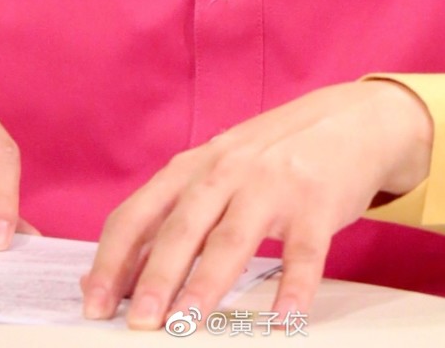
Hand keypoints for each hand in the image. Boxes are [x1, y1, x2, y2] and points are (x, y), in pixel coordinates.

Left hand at [82, 79, 432, 329]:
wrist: (350, 120)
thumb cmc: (274, 155)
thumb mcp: (218, 172)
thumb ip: (174, 215)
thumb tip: (120, 274)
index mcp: (194, 166)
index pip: (139, 213)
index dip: (112, 259)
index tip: (94, 302)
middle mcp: (227, 170)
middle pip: (182, 227)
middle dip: (154, 277)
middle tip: (138, 322)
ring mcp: (273, 184)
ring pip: (233, 238)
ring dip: (206, 284)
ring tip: (186, 324)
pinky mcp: (317, 203)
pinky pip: (303, 252)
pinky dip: (292, 288)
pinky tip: (284, 320)